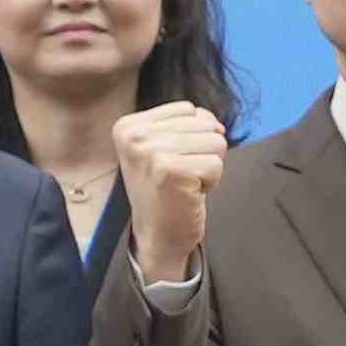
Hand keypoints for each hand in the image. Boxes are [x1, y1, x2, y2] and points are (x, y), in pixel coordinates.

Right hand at [111, 98, 230, 278]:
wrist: (158, 235)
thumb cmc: (165, 191)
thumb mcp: (165, 147)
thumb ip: (189, 124)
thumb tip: (217, 125)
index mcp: (128, 126)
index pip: (188, 109)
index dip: (192, 136)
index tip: (172, 160)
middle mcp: (135, 136)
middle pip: (203, 123)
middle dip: (201, 151)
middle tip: (180, 175)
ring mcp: (150, 152)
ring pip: (215, 141)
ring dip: (207, 166)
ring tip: (185, 182)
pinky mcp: (170, 171)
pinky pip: (216, 164)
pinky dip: (210, 182)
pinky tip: (189, 193)